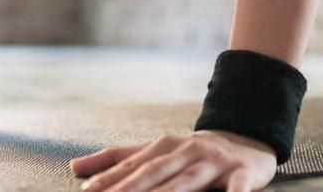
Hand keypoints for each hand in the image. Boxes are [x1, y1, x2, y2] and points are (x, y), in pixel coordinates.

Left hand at [69, 130, 277, 191]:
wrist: (247, 136)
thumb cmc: (194, 151)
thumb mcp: (156, 151)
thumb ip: (119, 160)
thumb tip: (75, 167)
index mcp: (164, 147)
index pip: (132, 165)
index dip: (109, 179)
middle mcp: (187, 152)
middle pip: (156, 172)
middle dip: (131, 188)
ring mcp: (214, 163)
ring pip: (188, 181)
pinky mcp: (243, 173)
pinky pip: (238, 187)